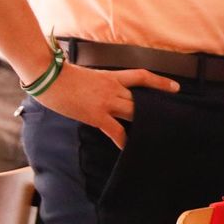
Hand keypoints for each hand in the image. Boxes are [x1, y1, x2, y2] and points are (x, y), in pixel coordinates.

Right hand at [33, 63, 178, 147]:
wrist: (48, 76)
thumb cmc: (62, 75)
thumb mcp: (87, 76)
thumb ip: (99, 84)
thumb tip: (101, 92)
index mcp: (112, 76)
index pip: (142, 76)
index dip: (160, 82)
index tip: (175, 87)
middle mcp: (113, 88)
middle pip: (141, 98)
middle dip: (155, 109)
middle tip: (170, 117)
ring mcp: (106, 102)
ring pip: (133, 112)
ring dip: (143, 123)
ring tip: (154, 133)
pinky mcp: (96, 115)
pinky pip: (115, 130)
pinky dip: (123, 140)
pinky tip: (128, 147)